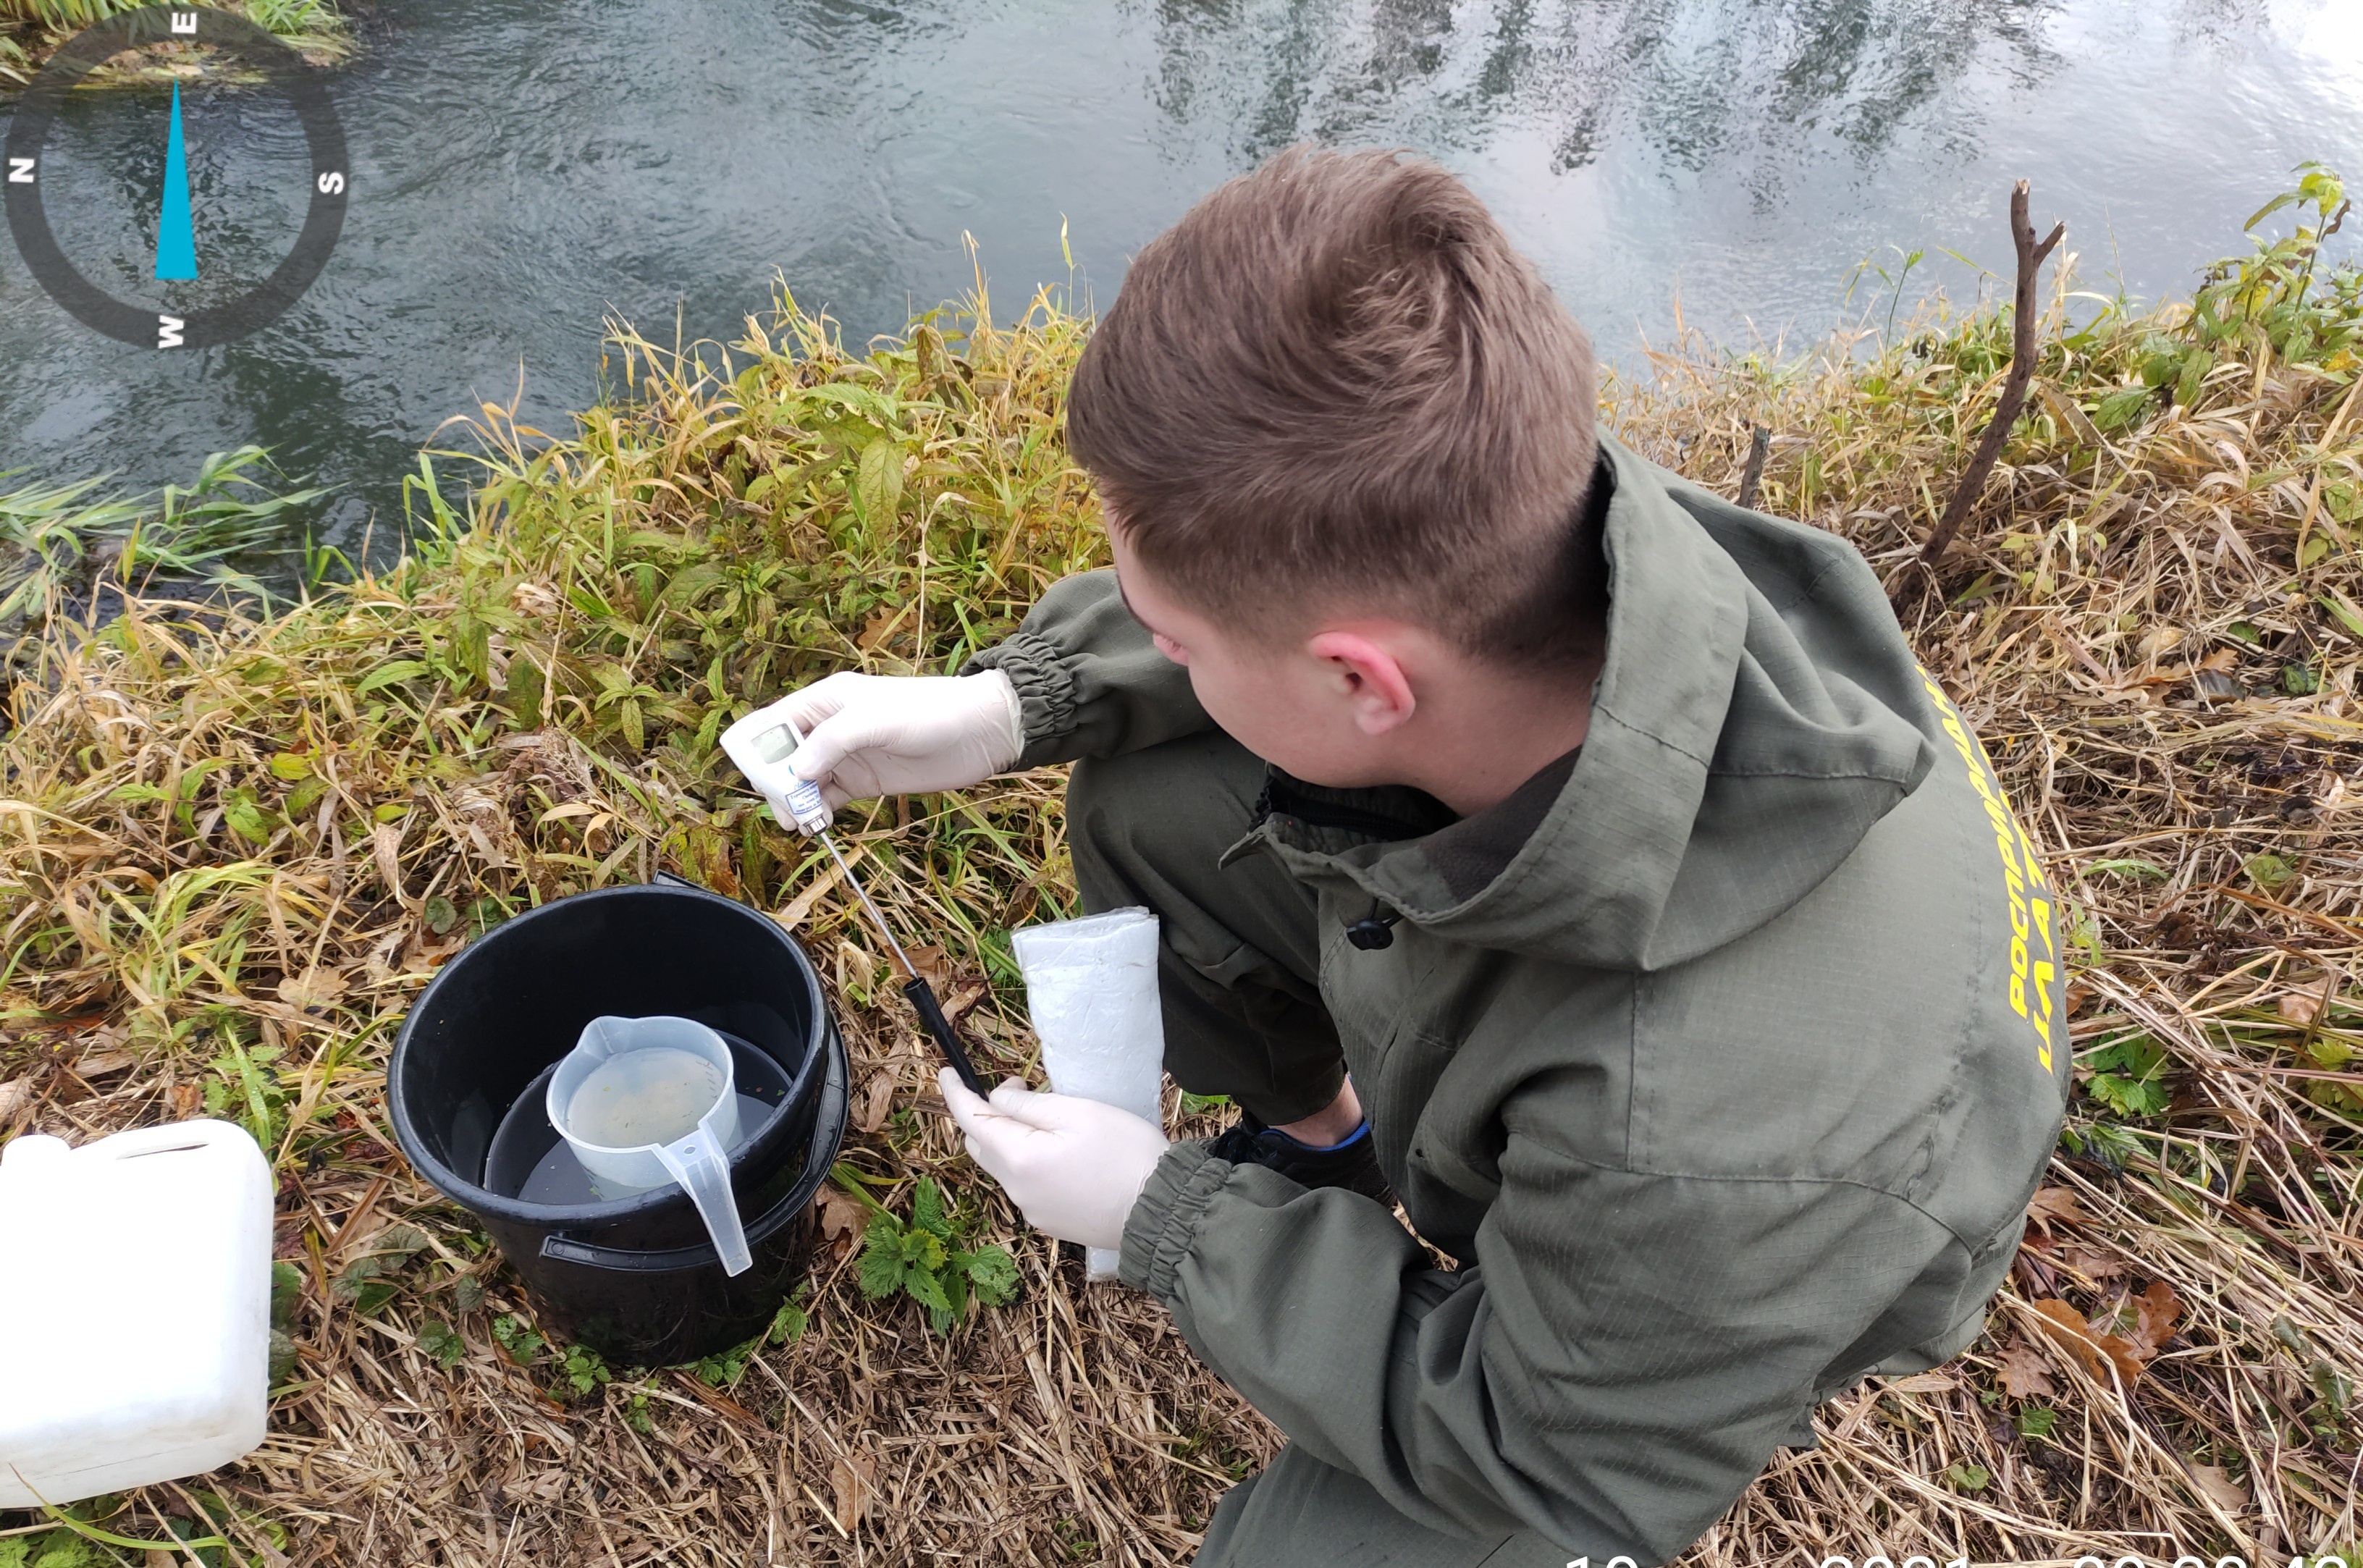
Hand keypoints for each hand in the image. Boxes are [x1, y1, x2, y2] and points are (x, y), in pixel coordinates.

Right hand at [777, 671, 1022, 806]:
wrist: (979, 732)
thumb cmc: (930, 711)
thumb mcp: (876, 719)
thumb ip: (833, 741)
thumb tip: (797, 772)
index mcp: (824, 701)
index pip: (774, 723)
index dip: (759, 750)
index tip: (759, 778)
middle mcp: (829, 728)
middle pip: (783, 758)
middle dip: (776, 783)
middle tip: (786, 808)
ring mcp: (846, 757)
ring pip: (802, 782)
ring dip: (795, 802)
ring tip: (802, 822)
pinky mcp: (863, 781)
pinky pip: (827, 798)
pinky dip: (817, 812)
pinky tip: (819, 824)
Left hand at [937, 1069, 1168, 1252]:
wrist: (1160, 1212)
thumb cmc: (1125, 1154)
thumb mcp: (1077, 1112)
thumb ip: (1028, 1105)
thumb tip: (998, 1098)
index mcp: (1018, 1158)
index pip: (971, 1119)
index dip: (955, 1093)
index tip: (946, 1072)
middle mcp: (1016, 1189)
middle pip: (981, 1146)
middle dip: (986, 1115)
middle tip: (1020, 1089)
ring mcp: (1032, 1210)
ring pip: (1003, 1166)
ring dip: (1010, 1139)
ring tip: (1048, 1120)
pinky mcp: (1050, 1222)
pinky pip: (1025, 1186)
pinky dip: (1028, 1162)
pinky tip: (1062, 1154)